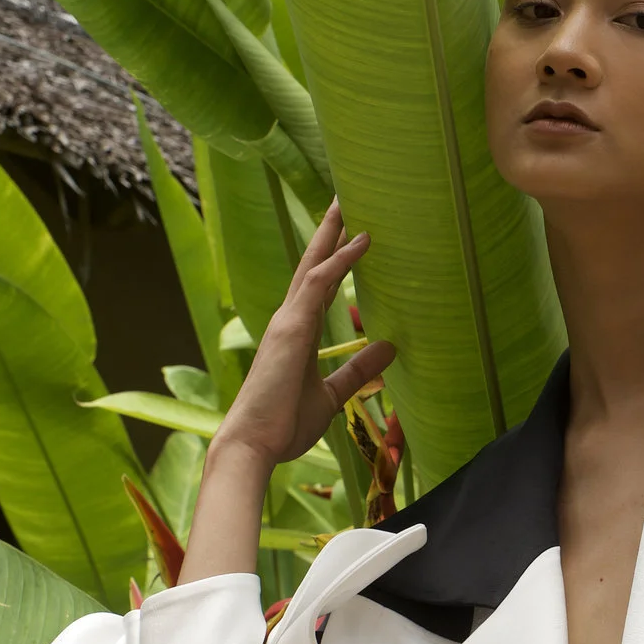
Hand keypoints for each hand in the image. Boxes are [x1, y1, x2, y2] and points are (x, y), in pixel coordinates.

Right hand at [212, 199, 393, 466]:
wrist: (253, 445)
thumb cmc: (284, 423)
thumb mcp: (331, 394)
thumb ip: (357, 370)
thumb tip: (390, 349)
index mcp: (297, 333)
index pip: (320, 286)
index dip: (335, 259)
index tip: (352, 233)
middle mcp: (290, 319)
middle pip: (313, 265)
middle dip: (329, 232)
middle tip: (345, 198)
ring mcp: (288, 321)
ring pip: (314, 265)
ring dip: (333, 234)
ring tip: (350, 201)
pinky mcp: (291, 328)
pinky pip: (318, 284)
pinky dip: (340, 261)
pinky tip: (361, 242)